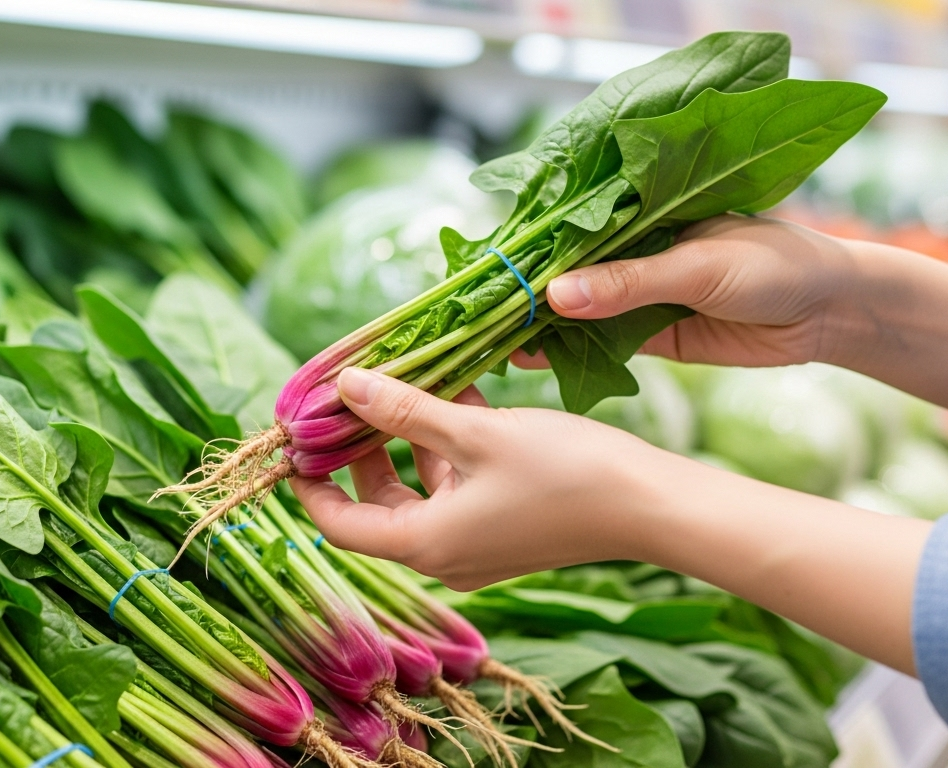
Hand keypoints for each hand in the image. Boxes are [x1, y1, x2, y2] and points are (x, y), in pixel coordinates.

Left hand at [290, 366, 928, 673]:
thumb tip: (345, 386)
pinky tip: (454, 392)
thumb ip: (404, 410)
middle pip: (376, 503)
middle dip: (360, 449)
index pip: (337, 524)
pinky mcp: (507, 525)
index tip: (294, 435)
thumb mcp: (474, 432)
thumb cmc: (564, 471)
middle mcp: (444, 553)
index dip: (308, 482)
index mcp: (424, 542)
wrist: (652, 504)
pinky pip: (458, 484)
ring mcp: (477, 542)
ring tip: (404, 378)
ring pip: (419, 488)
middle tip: (348, 396)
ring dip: (408, 437)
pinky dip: (447, 444)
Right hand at [516, 213, 947, 432]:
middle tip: (477, 313)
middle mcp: (634, 252)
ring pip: (576, 312)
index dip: (529, 247)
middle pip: (565, 272)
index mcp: (643, 213)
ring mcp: (641, 296)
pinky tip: (529, 361)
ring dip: (537, 328)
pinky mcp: (653, 338)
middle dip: (524, 291)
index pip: (571, 227)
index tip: (487, 267)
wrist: (833, 311)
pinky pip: (599, 345)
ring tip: (493, 341)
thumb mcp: (698, 266)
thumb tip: (554, 297)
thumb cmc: (775, 263)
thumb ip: (627, 283)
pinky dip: (566, 354)